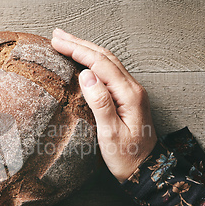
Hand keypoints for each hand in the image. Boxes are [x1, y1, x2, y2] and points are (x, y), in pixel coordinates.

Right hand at [51, 29, 157, 182]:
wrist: (147, 170)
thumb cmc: (128, 157)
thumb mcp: (110, 134)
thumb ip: (100, 103)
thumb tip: (86, 75)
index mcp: (129, 94)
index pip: (100, 64)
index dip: (78, 50)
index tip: (57, 43)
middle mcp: (133, 88)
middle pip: (105, 57)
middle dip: (80, 44)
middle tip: (57, 35)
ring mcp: (132, 91)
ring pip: (108, 61)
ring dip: (87, 49)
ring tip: (67, 42)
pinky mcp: (127, 97)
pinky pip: (109, 71)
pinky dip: (93, 61)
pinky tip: (84, 60)